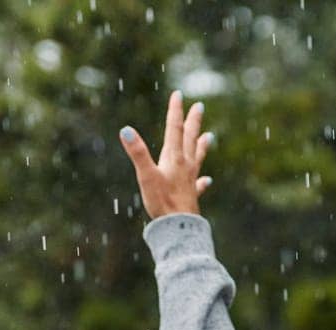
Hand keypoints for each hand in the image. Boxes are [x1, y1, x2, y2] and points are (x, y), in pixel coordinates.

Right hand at [119, 90, 214, 219]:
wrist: (179, 228)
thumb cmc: (162, 203)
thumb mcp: (146, 175)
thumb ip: (137, 153)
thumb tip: (125, 130)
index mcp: (174, 158)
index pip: (174, 129)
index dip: (175, 111)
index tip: (179, 95)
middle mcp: (185, 166)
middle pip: (189, 139)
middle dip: (192, 122)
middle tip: (199, 107)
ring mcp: (190, 181)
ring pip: (197, 158)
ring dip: (201, 146)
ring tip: (209, 136)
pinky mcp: (190, 196)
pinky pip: (198, 185)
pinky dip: (202, 181)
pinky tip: (207, 181)